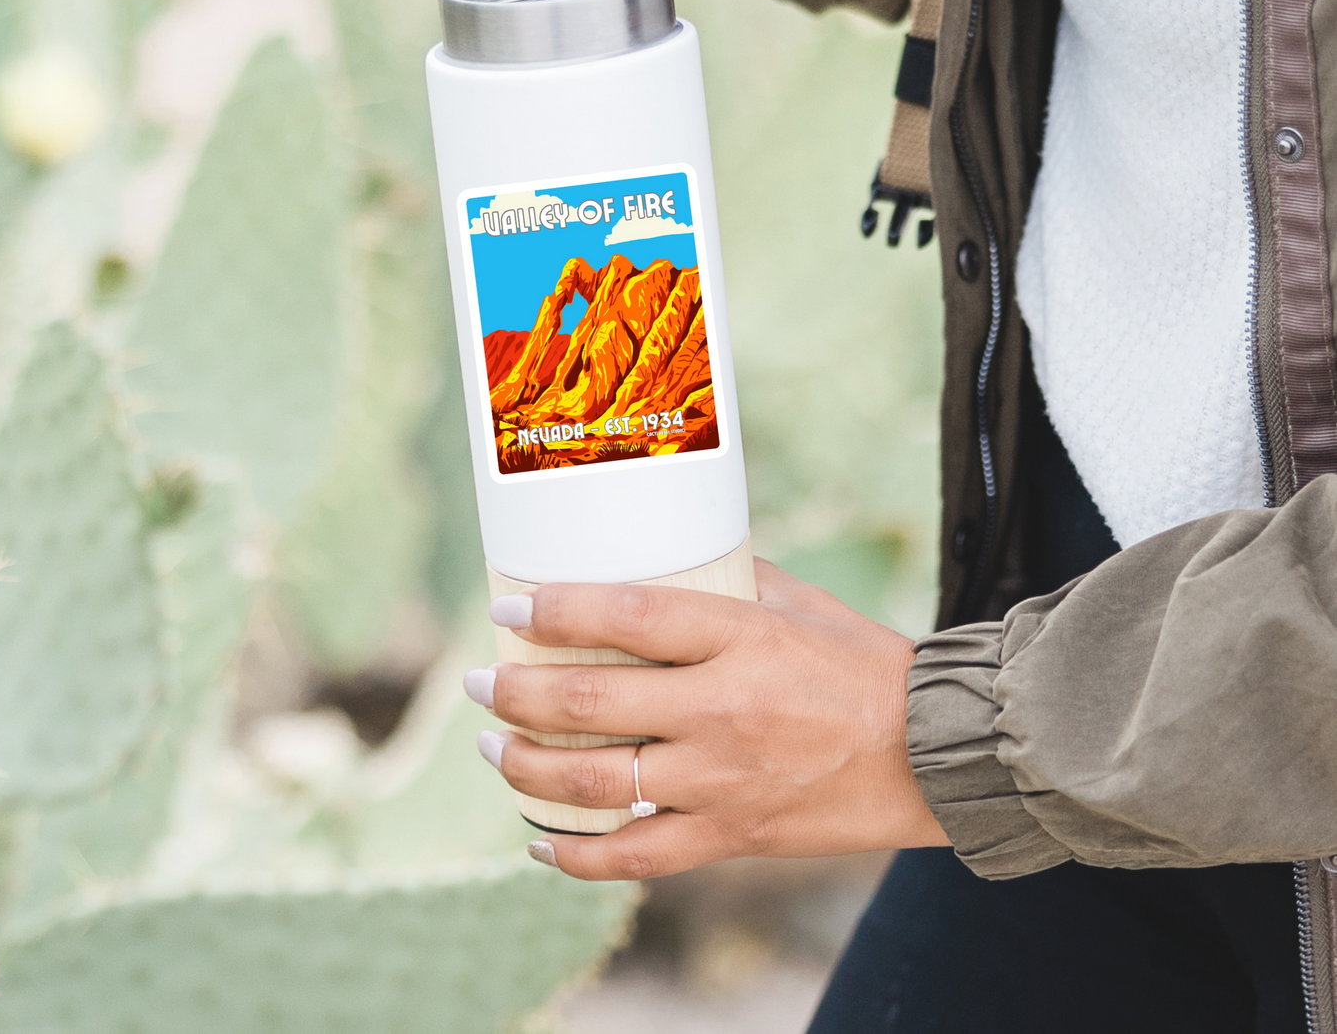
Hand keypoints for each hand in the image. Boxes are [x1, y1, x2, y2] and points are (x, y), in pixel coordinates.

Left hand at [468, 558, 948, 880]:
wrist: (931, 754)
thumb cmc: (865, 665)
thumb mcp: (800, 603)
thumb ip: (731, 578)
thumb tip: (667, 552)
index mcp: (740, 638)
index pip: (628, 615)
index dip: (556, 611)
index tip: (507, 607)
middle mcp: (722, 709)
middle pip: (592, 702)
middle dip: (515, 694)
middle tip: (477, 683)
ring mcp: (722, 780)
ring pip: (598, 783)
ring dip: (527, 768)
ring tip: (492, 751)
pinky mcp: (730, 834)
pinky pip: (636, 856)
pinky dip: (577, 855)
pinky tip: (539, 840)